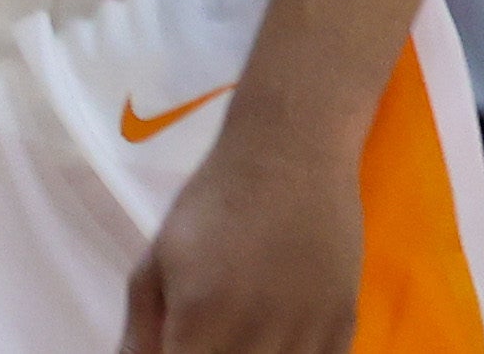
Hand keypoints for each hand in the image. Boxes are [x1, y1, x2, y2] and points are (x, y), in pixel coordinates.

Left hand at [121, 129, 361, 353]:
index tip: (182, 347)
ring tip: (243, 335)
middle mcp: (255, 332)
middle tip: (209, 337)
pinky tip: (278, 340)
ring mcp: (305, 330)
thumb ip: (140, 332)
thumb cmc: (214, 200)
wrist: (291, 149)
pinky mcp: (343, 323)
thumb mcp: (158, 259)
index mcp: (200, 317)